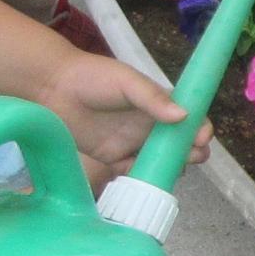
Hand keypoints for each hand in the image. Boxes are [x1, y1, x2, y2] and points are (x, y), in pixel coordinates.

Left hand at [35, 51, 199, 179]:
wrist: (52, 88)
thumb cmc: (93, 77)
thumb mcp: (127, 82)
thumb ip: (153, 98)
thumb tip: (184, 116)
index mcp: (160, 104)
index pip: (191, 118)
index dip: (201, 129)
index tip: (201, 138)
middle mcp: (151, 126)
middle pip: (182, 144)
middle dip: (193, 152)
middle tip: (191, 157)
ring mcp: (134, 143)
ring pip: (163, 161)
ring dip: (172, 167)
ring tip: (171, 169)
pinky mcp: (115, 159)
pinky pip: (136, 173)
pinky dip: (144, 178)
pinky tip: (146, 178)